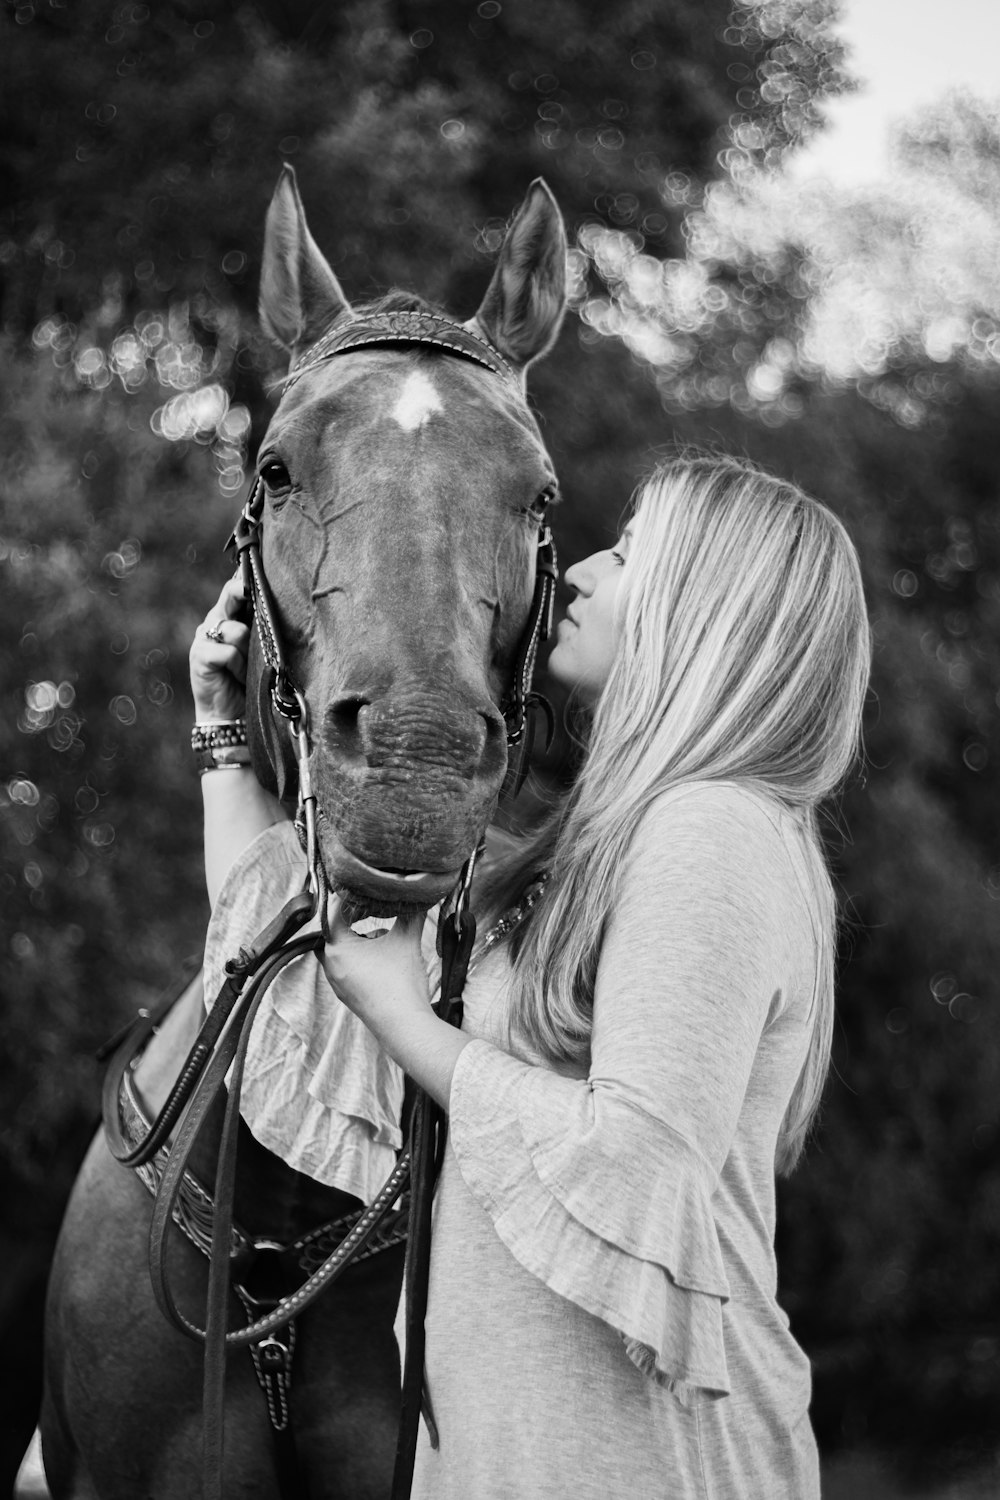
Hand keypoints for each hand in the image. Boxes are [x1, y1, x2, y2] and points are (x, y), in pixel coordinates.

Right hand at [190, 573, 250, 721]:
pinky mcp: (199, 654)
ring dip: (247, 652)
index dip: (249, 579)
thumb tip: (280, 606)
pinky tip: (235, 677)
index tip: (262, 567)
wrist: (231, 715)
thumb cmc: (250, 682)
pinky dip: (237, 666)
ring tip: (246, 669)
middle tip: (253, 590)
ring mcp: (204, 636)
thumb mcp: (259, 651)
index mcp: (230, 616)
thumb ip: (262, 628)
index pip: (237, 589)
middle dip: (244, 591)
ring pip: (236, 630)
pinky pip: (228, 652)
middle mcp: (215, 621)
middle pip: (231, 594)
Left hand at [322, 902, 430, 1034]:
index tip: (362, 888)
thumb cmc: (400, 983)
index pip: (334, 912)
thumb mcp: (407, 940)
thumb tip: (417, 895)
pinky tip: (382, 957)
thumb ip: (410, 914)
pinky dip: (361, 957)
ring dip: (358, 939)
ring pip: (342, 950)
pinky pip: (348, 967)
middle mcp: (331, 965)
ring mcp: (338, 983)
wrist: (404, 1026)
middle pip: (335, 931)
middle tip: (371, 907)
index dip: (348, 897)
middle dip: (352, 918)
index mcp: (338, 949)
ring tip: (380, 934)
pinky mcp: (348, 995)